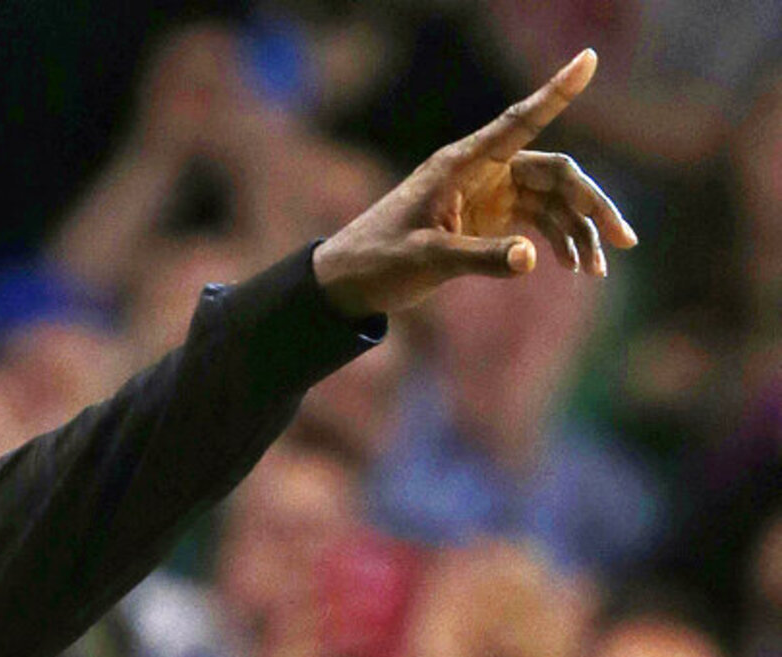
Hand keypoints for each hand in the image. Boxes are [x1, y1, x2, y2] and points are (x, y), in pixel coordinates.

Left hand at [312, 49, 635, 317]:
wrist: (348, 283)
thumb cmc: (379, 261)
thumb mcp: (426, 260)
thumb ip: (479, 258)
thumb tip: (531, 258)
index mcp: (462, 164)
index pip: (519, 121)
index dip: (556, 92)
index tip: (588, 58)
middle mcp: (481, 172)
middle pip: (555, 173)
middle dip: (592, 205)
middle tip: (623, 242)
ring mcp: (487, 195)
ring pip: (551, 201)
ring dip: (579, 231)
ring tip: (598, 271)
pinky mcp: (487, 220)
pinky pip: (536, 222)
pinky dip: (557, 242)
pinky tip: (574, 267)